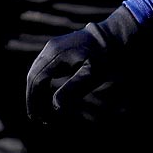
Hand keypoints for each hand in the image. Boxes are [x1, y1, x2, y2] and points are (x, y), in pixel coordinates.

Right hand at [24, 4, 141, 121]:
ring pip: (38, 73)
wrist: (119, 34)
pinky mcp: (59, 50)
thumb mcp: (94, 74)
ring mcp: (53, 48)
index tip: (37, 117)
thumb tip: (55, 107)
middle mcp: (50, 48)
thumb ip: (74, 89)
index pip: (36, 80)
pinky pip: (46, 69)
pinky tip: (49, 97)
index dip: (34, 100)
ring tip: (44, 112)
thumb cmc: (110, 55)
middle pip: (34, 76)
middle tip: (39, 119)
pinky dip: (45, 84)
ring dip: (38, 92)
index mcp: (56, 53)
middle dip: (34, 98)